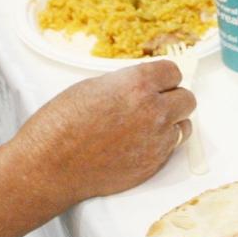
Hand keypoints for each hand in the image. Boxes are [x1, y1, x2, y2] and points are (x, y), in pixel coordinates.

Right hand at [15, 61, 195, 205]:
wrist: (50, 165)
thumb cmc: (61, 124)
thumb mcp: (93, 86)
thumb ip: (125, 84)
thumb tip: (141, 86)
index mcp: (138, 83)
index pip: (173, 71)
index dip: (163, 77)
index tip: (158, 82)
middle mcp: (154, 110)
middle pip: (187, 98)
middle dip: (173, 98)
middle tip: (156, 103)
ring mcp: (156, 140)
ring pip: (183, 126)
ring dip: (171, 123)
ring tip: (148, 126)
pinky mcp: (153, 165)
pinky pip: (170, 149)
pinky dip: (160, 145)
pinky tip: (138, 144)